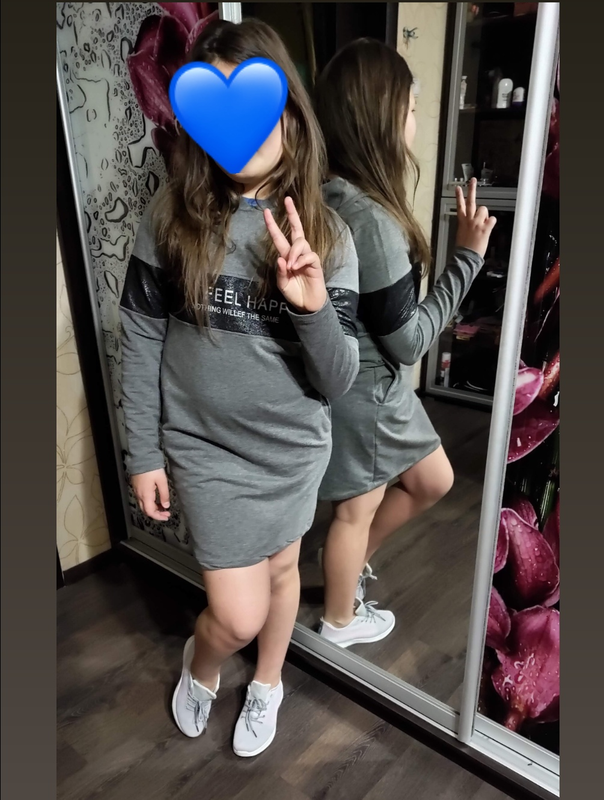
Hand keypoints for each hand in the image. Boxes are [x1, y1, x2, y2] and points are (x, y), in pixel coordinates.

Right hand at [131, 468, 170, 521]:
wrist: (142, 458)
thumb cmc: (152, 468)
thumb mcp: (162, 481)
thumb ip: (164, 495)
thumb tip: (166, 506)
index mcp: (146, 495)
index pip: (150, 512)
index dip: (158, 517)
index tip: (166, 516)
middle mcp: (139, 495)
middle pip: (146, 510)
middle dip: (156, 514)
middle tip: (166, 513)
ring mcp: (137, 491)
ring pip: (144, 505)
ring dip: (153, 508)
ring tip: (163, 506)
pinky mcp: (136, 487)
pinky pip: (142, 499)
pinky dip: (149, 502)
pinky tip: (156, 499)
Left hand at [263, 196, 327, 312]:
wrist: (307, 305)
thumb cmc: (294, 293)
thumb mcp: (282, 284)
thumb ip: (280, 272)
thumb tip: (280, 258)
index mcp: (287, 256)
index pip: (280, 237)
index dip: (273, 225)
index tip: (266, 212)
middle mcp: (298, 253)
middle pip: (297, 229)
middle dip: (292, 214)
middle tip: (287, 200)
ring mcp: (307, 257)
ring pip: (301, 243)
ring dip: (293, 253)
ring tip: (290, 267)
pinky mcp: (315, 264)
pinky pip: (309, 255)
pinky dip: (301, 260)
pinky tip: (296, 268)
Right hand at [455, 178, 496, 258]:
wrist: (465, 257)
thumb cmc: (463, 248)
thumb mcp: (461, 234)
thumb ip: (467, 224)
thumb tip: (476, 220)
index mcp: (462, 222)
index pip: (460, 206)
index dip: (459, 196)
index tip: (458, 188)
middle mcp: (469, 220)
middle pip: (470, 201)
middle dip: (471, 189)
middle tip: (473, 180)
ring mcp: (477, 223)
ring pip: (484, 209)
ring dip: (485, 215)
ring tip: (483, 224)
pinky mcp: (484, 228)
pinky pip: (492, 219)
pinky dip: (491, 223)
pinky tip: (488, 228)